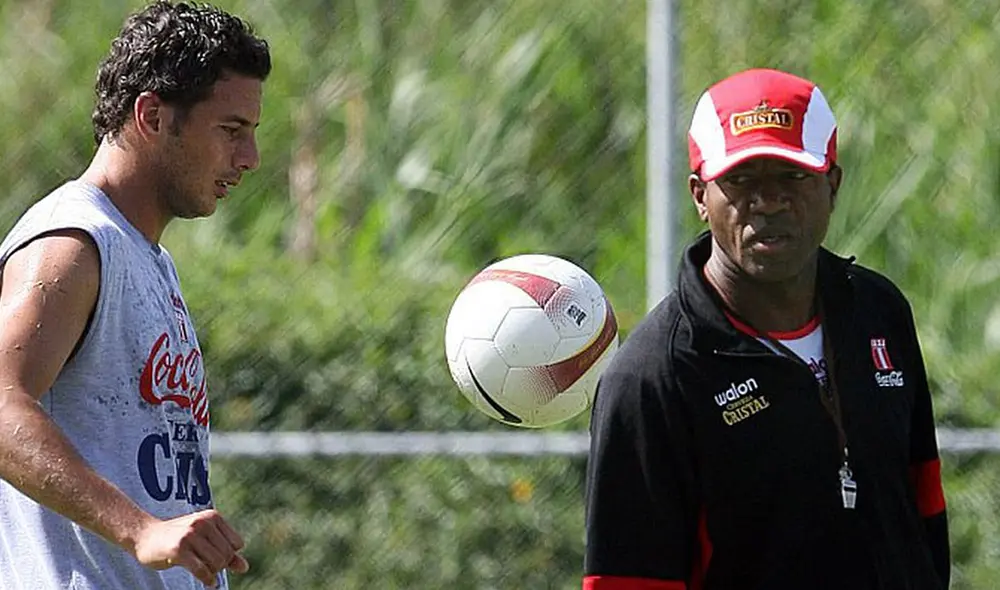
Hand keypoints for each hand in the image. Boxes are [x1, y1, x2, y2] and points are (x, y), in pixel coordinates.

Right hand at [132, 509, 248, 587]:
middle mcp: (203, 523)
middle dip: (220, 566)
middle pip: (228, 554)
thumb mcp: (204, 540)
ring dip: (213, 572)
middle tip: (206, 567)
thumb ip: (225, 551)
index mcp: (212, 517)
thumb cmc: (176, 538)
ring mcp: (191, 535)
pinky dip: (207, 579)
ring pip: (217, 563)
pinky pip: (202, 570)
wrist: (143, 536)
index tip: (215, 559)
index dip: (229, 555)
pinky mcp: (179, 549)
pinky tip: (208, 583)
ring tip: (204, 571)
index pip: (236, 544)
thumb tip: (245, 567)